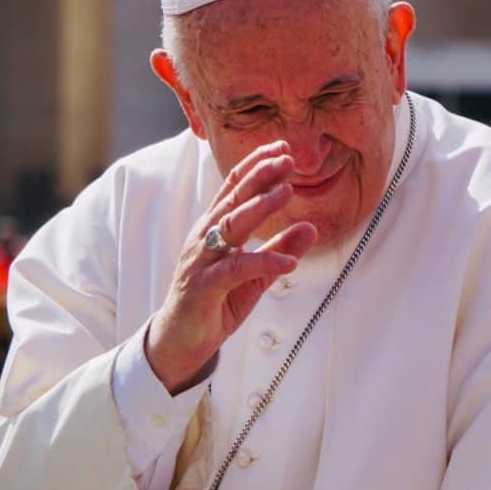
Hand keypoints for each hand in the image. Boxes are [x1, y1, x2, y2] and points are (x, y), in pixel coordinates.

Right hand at [146, 141, 317, 393]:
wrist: (179, 340)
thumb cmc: (215, 301)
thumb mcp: (255, 274)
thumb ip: (280, 250)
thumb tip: (311, 228)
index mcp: (214, 229)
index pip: (233, 189)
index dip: (255, 167)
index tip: (281, 148)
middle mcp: (204, 238)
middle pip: (233, 200)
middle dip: (260, 176)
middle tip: (286, 158)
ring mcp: (201, 261)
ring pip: (230, 227)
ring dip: (260, 207)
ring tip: (287, 192)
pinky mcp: (203, 288)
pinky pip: (235, 270)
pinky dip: (263, 263)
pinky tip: (289, 263)